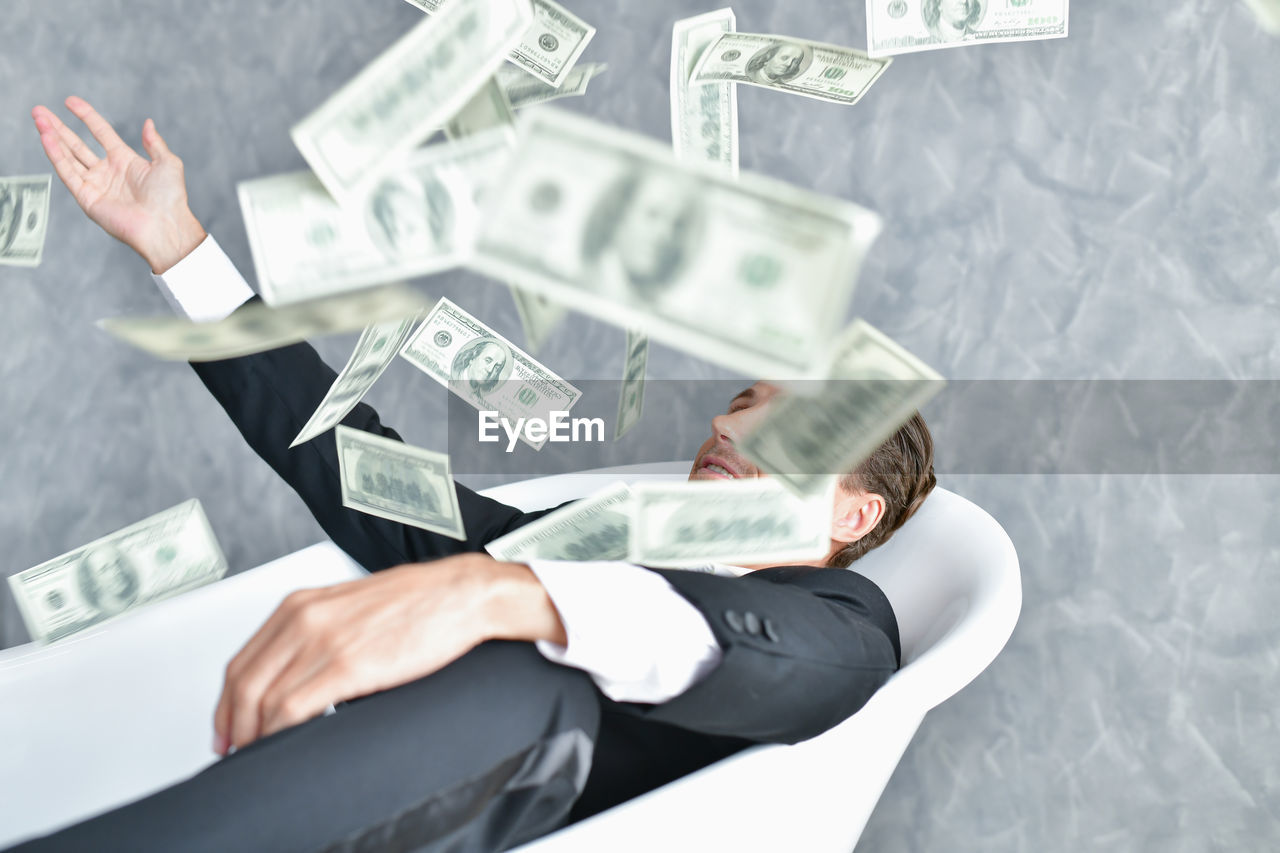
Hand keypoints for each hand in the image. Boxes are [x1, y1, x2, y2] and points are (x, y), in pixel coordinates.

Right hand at [32, 96, 205, 272]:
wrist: (164, 224)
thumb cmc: (170, 198)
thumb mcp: (167, 163)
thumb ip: (155, 142)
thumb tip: (149, 123)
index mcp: (126, 161)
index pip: (101, 132)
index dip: (86, 116)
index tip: (70, 101)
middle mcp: (108, 172)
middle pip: (77, 145)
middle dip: (58, 127)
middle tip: (40, 111)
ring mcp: (96, 185)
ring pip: (68, 157)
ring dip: (52, 138)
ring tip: (38, 119)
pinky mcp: (88, 198)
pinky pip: (68, 173)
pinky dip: (56, 156)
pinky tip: (47, 139)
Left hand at [213, 554, 564, 754]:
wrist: (461, 595)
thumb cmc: (417, 603)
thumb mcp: (350, 607)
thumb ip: (315, 631)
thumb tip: (293, 674)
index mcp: (301, 604)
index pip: (241, 661)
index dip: (225, 704)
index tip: (226, 728)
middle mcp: (304, 618)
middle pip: (243, 684)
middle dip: (233, 726)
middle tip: (236, 750)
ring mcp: (324, 641)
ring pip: (263, 701)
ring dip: (256, 736)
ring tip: (262, 754)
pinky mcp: (348, 665)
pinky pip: (293, 709)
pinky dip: (280, 734)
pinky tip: (287, 744)